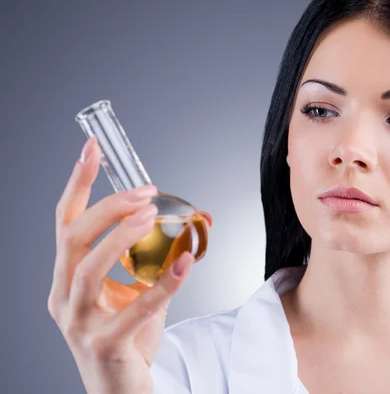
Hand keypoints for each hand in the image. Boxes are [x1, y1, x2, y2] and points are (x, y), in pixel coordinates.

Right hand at [47, 136, 210, 393]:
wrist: (122, 390)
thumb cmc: (127, 338)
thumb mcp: (137, 290)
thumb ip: (158, 257)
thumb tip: (196, 221)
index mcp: (66, 278)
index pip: (64, 222)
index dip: (77, 183)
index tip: (92, 149)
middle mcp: (63, 297)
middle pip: (73, 238)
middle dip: (108, 207)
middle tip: (145, 192)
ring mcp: (78, 323)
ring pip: (88, 268)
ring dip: (121, 235)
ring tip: (151, 214)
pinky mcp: (104, 344)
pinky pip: (133, 308)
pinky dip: (162, 283)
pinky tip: (185, 263)